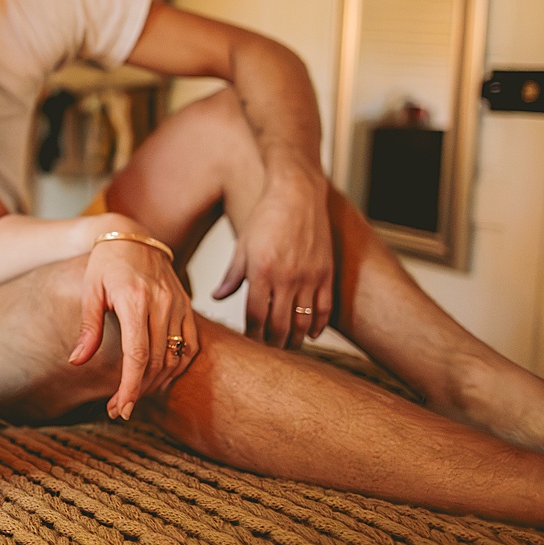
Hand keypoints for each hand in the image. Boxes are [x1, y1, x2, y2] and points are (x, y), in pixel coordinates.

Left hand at [71, 232, 196, 418]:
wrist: (131, 235)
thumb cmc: (104, 263)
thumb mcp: (89, 291)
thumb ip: (88, 328)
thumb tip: (77, 361)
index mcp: (135, 299)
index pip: (137, 354)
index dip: (130, 386)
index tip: (121, 408)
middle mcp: (162, 303)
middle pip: (157, 361)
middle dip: (138, 390)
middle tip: (119, 409)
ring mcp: (178, 304)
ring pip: (175, 357)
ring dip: (157, 382)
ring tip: (135, 395)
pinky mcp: (187, 305)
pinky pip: (190, 344)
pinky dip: (178, 366)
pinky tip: (160, 378)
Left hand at [213, 169, 333, 347]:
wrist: (297, 193)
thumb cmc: (266, 216)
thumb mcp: (242, 245)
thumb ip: (232, 275)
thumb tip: (217, 297)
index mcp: (261, 272)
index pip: (255, 316)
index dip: (252, 335)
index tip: (249, 342)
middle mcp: (286, 278)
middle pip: (279, 325)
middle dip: (272, 343)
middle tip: (268, 351)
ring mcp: (309, 277)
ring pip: (302, 321)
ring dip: (294, 339)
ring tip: (287, 346)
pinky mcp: (326, 273)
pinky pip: (324, 309)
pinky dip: (317, 325)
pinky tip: (309, 334)